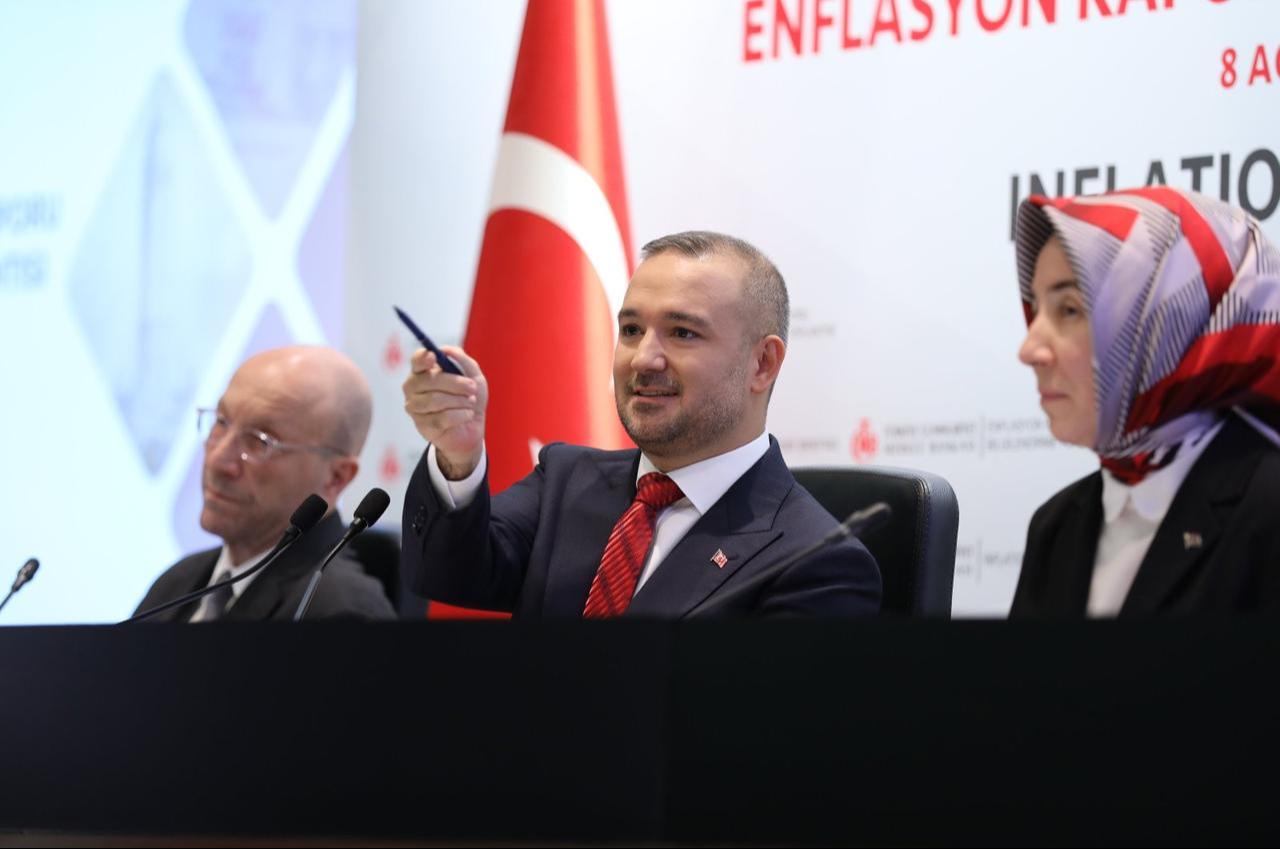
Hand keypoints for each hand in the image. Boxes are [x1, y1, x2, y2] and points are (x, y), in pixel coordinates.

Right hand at [402, 345, 487, 478]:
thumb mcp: (474, 377)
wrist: (472, 427)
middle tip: (472, 388)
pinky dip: (460, 415)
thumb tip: (446, 350)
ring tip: (470, 403)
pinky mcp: (422, 425)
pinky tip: (466, 415)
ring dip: (459, 401)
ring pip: (434, 400)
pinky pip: (441, 418)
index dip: (423, 358)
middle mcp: (413, 387)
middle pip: (429, 380)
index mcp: (423, 371)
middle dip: (455, 383)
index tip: (434, 357)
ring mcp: (415, 407)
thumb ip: (463, 360)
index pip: (417, 361)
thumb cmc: (469, 398)